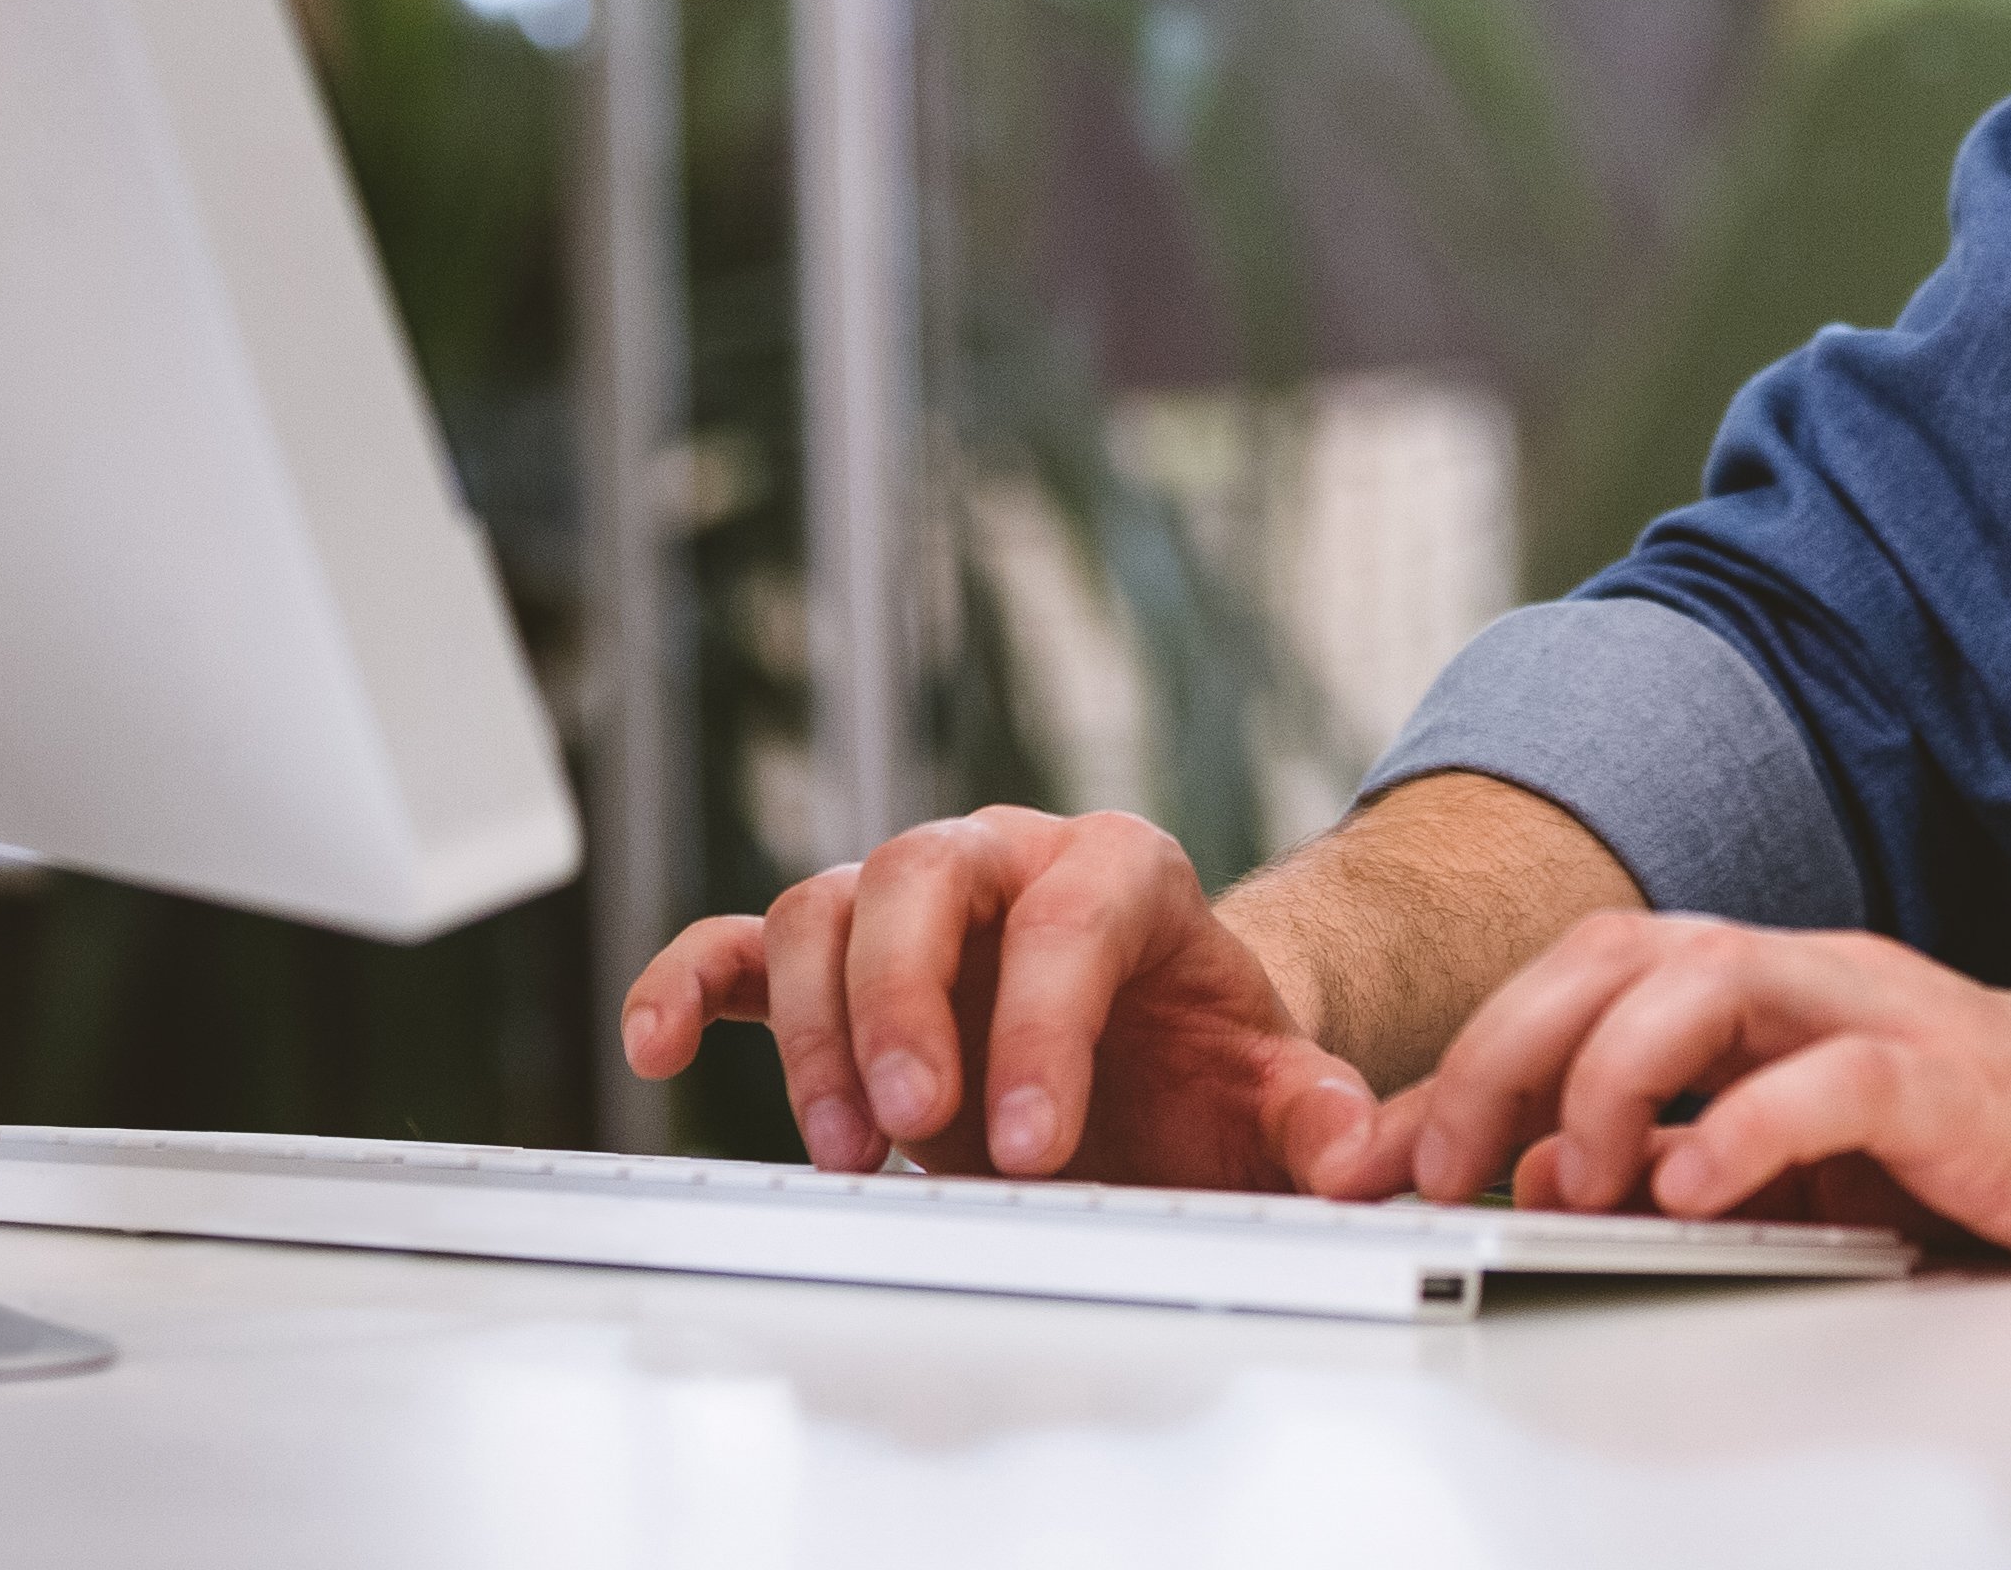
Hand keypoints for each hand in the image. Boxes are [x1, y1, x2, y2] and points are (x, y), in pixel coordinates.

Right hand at [618, 806, 1375, 1190]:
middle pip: (924, 873)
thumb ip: (1313, 1112)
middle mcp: (1005, 857)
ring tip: (852, 1153)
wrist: (1152, 1052)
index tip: (1035, 1145)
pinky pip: (741, 945)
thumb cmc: (1202, 1063)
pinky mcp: (835, 959)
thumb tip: (1355, 1146)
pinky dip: (689, 984)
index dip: (1044, 1021)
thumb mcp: (1272, 1089)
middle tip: (917, 1132)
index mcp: (1123, 870)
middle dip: (906, 1002)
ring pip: (829, 906)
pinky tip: (655, 1047)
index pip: (1073, 911)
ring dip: (816, 1029)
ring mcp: (910, 902)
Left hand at [1300, 912, 2010, 1266]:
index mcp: (1785, 991)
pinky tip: (1690, 1192)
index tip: (1382, 1154)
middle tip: (1431, 1163)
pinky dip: (1744, 1130)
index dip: (1472, 1051)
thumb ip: (1701, 1156)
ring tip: (1566, 1177)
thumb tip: (1545, 1177)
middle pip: (1622, 954)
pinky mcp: (1968, 1087)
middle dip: (1499, 1049)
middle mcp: (1828, 978)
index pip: (1595, 973)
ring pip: (1707, 980)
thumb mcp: (1826, 1177)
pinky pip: (1835, 1079)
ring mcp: (1898, 1019)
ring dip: (1606, 1077)